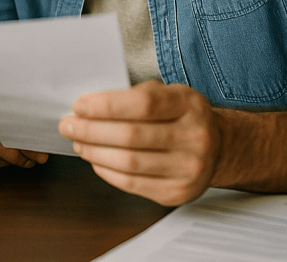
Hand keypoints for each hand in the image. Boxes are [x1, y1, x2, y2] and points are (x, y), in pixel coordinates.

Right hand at [0, 70, 47, 168]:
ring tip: (31, 159)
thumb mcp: (3, 91)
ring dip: (13, 161)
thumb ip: (18, 101)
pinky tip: (15, 158)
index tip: (40, 138)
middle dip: (19, 152)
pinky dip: (3, 162)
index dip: (21, 131)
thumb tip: (47, 118)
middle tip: (40, 156)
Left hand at [58, 81, 220, 205]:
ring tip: (78, 142)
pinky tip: (95, 159)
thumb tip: (89, 106)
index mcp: (189, 104)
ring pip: (128, 163)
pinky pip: (132, 184)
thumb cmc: (182, 115)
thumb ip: (135, 96)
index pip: (143, 103)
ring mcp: (188, 169)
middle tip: (68, 125)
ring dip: (94, 152)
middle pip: (131, 136)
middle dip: (90, 130)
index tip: (80, 106)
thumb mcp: (169, 93)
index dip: (106, 105)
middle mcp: (194, 137)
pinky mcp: (177, 193)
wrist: (218, 147)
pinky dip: (106, 171)